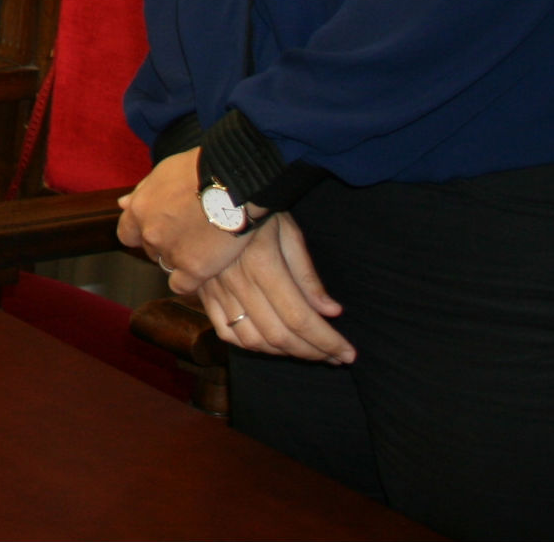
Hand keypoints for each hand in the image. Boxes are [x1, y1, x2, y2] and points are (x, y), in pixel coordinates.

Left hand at [116, 147, 250, 290]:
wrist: (231, 183)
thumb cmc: (198, 171)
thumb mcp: (163, 173)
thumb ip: (141, 193)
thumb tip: (122, 204)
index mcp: (139, 210)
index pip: (127, 234)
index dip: (142, 233)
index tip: (159, 228)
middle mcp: (150, 235)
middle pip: (150, 250)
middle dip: (165, 243)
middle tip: (189, 233)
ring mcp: (171, 253)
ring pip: (167, 265)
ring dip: (180, 258)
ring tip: (203, 244)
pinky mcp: (194, 269)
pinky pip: (181, 285)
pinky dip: (189, 280)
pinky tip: (202, 269)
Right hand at [196, 214, 352, 364]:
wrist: (211, 196)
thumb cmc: (256, 210)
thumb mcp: (289, 233)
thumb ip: (308, 275)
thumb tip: (331, 311)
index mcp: (263, 266)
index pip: (300, 318)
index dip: (327, 341)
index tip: (348, 353)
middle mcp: (238, 283)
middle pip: (278, 335)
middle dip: (312, 352)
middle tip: (334, 357)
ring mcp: (217, 290)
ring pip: (252, 339)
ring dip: (283, 353)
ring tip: (306, 351)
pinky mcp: (204, 292)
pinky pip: (225, 331)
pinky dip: (249, 345)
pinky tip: (269, 344)